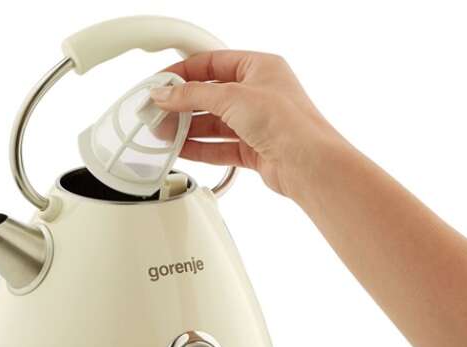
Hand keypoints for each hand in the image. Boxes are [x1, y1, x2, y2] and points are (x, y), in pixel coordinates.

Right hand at [152, 51, 348, 199]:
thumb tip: (165, 93)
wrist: (309, 163)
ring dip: (188, 128)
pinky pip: (220, 146)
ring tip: (162, 132)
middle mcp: (260, 93)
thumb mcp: (232, 97)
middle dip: (182, 104)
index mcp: (260, 67)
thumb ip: (192, 95)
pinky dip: (200, 147)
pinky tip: (181, 148)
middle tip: (157, 111)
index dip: (184, 73)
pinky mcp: (255, 149)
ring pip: (214, 123)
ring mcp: (258, 123)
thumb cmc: (288, 122)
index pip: (213, 63)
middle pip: (211, 94)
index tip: (160, 83)